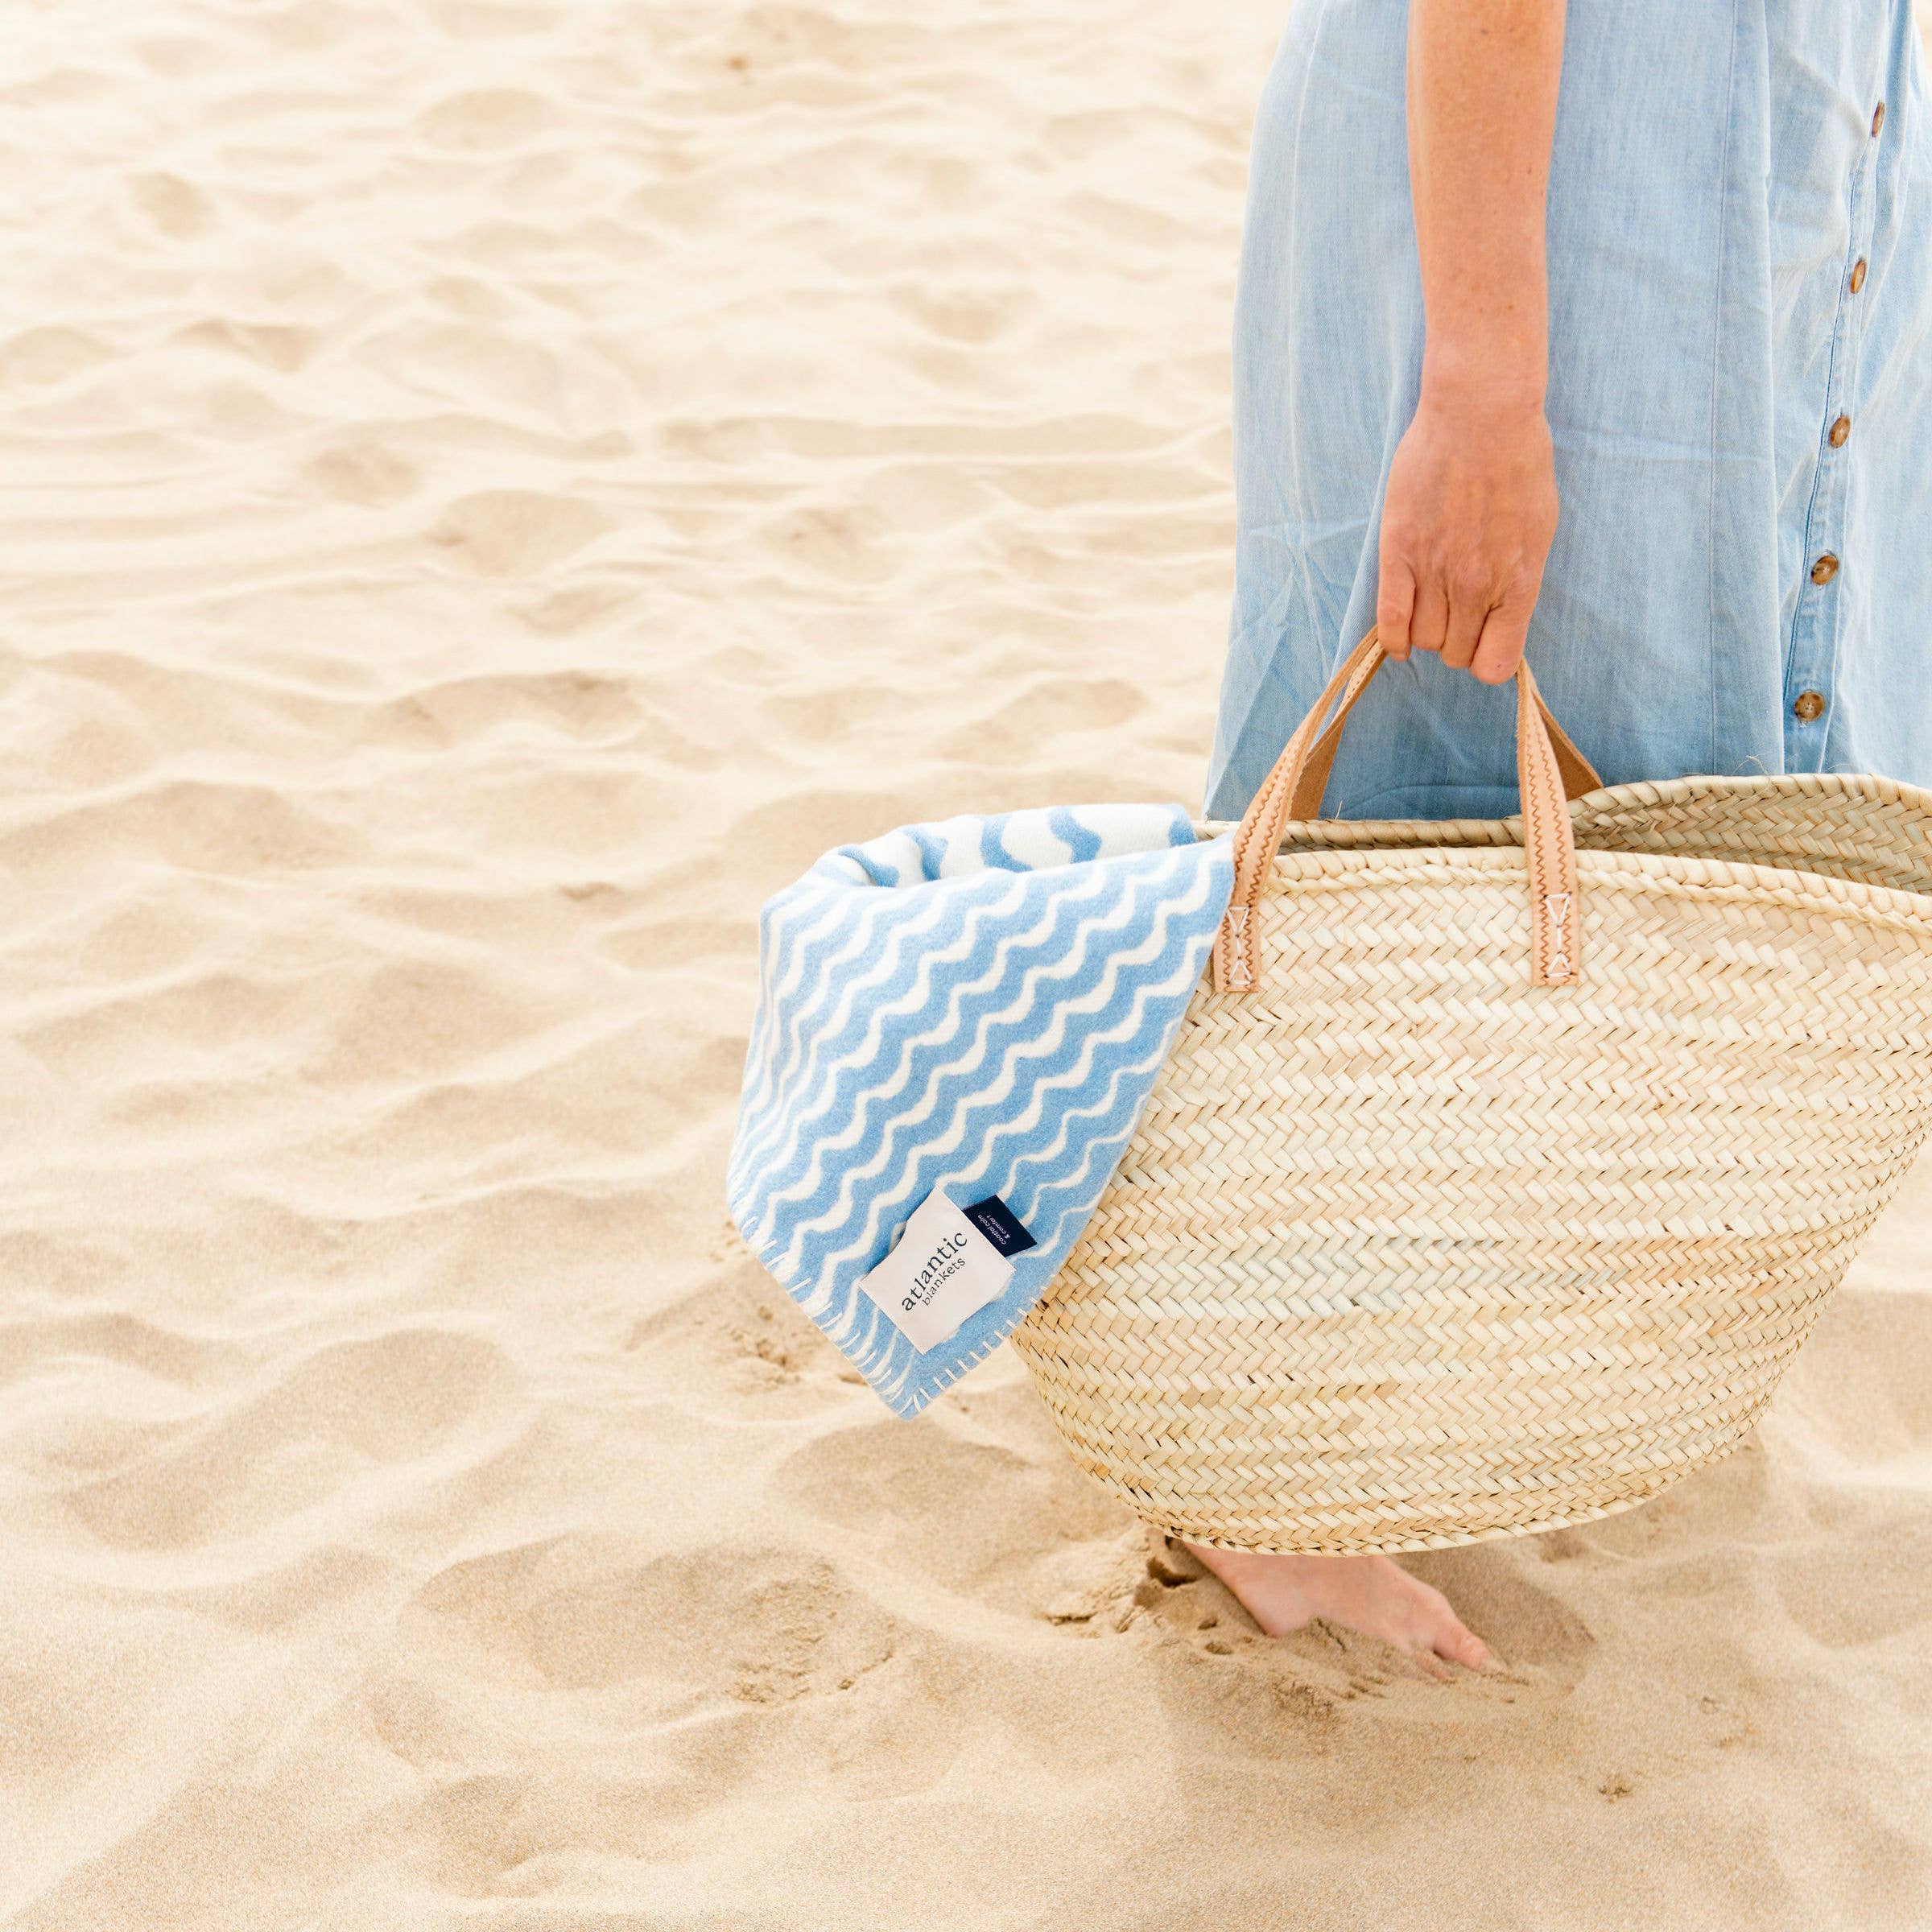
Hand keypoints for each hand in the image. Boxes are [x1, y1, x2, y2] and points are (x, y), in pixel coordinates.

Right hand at [1375, 387, 1557, 683]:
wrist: (1481, 414)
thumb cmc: (1517, 463)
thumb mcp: (1539, 528)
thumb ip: (1519, 578)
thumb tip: (1503, 616)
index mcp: (1518, 582)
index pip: (1495, 664)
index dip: (1486, 660)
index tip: (1483, 643)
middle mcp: (1476, 585)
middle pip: (1455, 653)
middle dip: (1456, 642)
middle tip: (1455, 615)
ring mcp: (1435, 571)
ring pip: (1423, 639)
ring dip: (1426, 633)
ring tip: (1429, 609)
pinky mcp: (1399, 551)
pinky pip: (1390, 618)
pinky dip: (1392, 639)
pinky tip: (1398, 640)